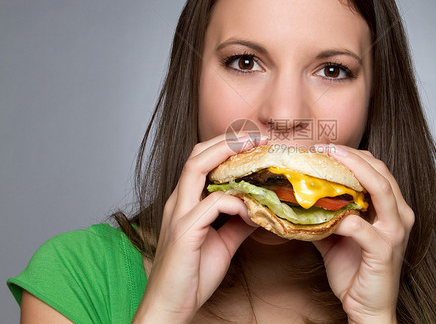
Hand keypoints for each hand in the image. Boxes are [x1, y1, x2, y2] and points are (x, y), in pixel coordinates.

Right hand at [133, 134, 264, 322]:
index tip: (255, 140)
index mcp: (185, 202)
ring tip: (255, 151)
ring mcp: (178, 214)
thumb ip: (238, 224)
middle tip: (258, 135)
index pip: (202, 160)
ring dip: (228, 154)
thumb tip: (259, 210)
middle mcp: (178, 202)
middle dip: (228, 139)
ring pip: (197, 168)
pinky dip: (235, 202)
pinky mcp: (184, 232)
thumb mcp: (223, 244)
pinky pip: (212, 204)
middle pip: (197, 154)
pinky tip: (251, 212)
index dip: (226, 145)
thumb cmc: (192, 277)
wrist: (170, 308)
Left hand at [312, 145, 414, 323]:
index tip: (324, 147)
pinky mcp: (384, 250)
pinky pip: (362, 227)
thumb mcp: (336, 235)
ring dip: (353, 171)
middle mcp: (399, 214)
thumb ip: (324, 214)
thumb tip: (296, 196)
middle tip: (322, 148)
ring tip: (327, 162)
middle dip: (350, 155)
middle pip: (379, 170)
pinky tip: (325, 215)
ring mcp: (394, 232)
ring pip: (380, 189)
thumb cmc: (355, 270)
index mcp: (391, 207)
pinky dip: (342, 217)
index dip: (352, 154)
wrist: (367, 307)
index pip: (376, 168)